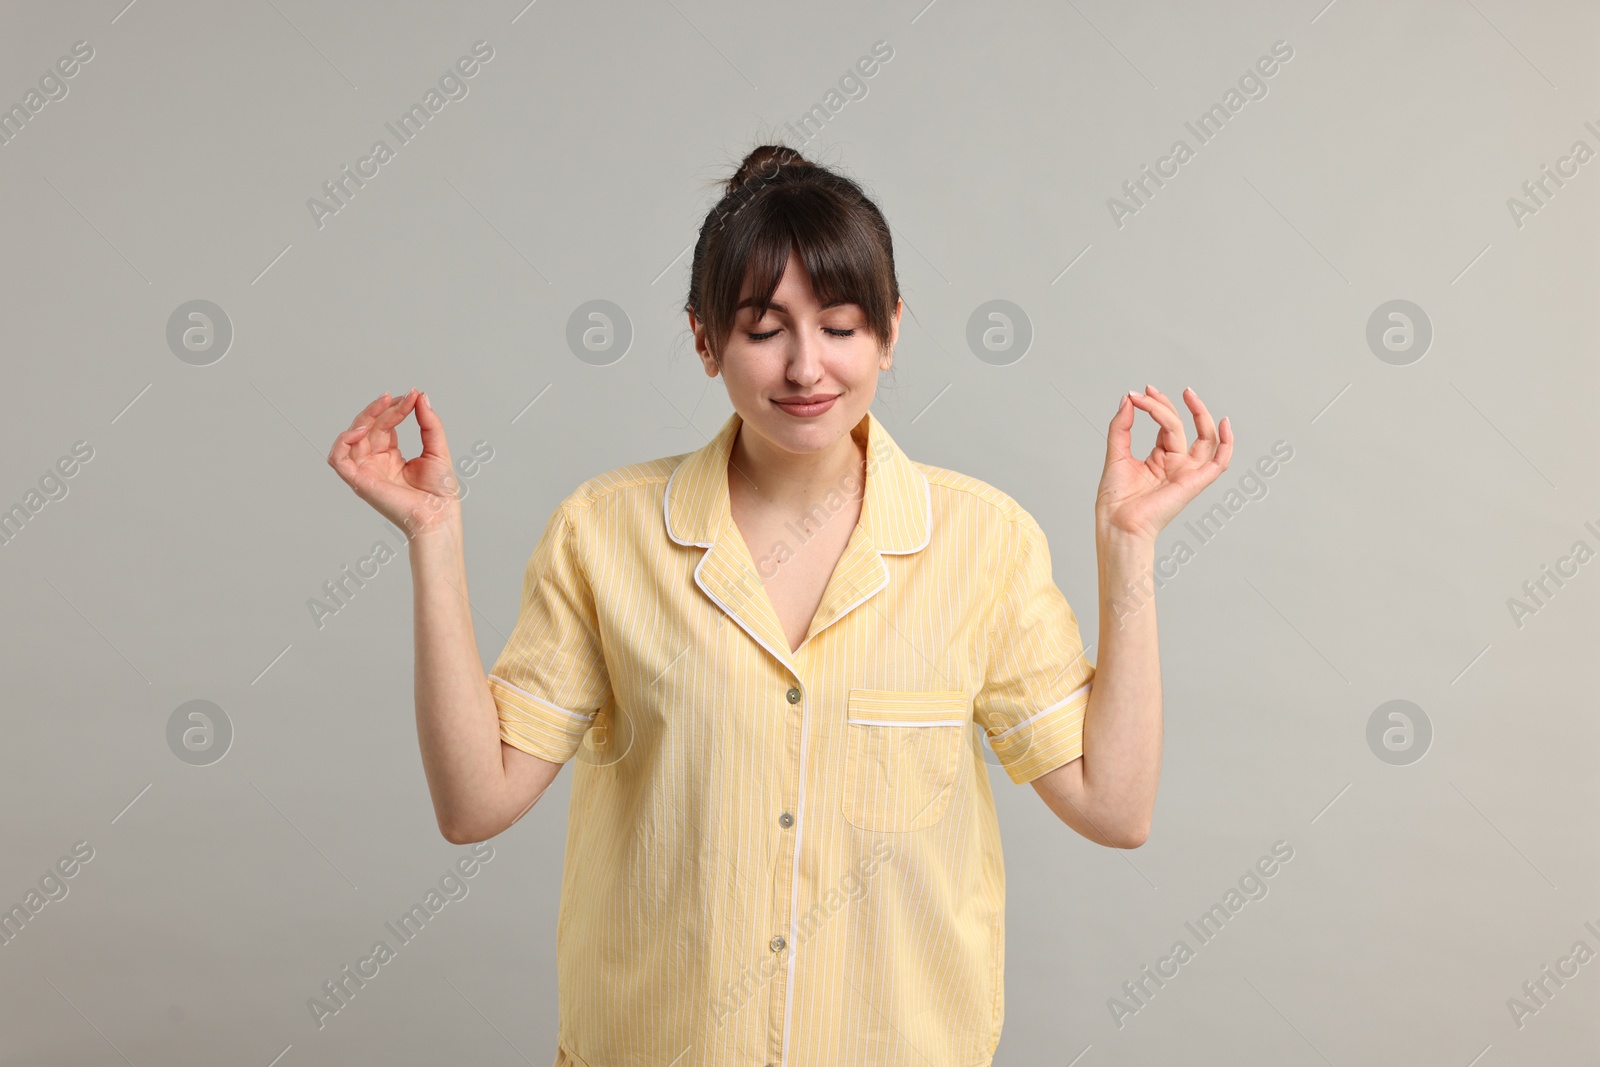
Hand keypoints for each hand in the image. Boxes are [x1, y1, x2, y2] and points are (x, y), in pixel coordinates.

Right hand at [327, 389, 459, 537]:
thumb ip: (429, 423)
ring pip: (352, 437)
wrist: (439, 516)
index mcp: (391, 456)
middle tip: (397, 397)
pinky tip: (360, 429)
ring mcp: (366, 471)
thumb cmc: (440, 492)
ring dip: (364, 417)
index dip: (395, 409)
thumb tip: (421, 397)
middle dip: (381, 409)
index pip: (385, 425)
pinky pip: (338, 459)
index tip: (412, 395)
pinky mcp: (359, 481)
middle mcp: (375, 462)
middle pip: (368, 427)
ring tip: (382, 405)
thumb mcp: (437, 449)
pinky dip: (342, 442)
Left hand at [1096, 385, 1231, 542]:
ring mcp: (1187, 473)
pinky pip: (1219, 462)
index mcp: (1159, 459)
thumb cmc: (1115, 498)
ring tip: (1186, 393)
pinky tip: (1224, 422)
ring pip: (1203, 437)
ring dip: (1198, 413)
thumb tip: (1128, 399)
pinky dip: (1227, 443)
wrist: (1117, 522)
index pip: (1165, 425)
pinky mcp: (1194, 483)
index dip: (1153, 406)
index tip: (1135, 394)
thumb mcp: (1116, 452)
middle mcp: (1176, 464)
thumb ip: (1122, 426)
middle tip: (1148, 390)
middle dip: (1164, 405)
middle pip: (1179, 426)